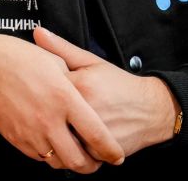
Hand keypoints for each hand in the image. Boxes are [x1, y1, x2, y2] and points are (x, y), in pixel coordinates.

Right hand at [0, 31, 123, 172]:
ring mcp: (31, 132)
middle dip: (91, 166)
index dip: (110, 150)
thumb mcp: (53, 60)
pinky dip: (49, 155)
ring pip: (57, 162)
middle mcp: (49, 120)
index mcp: (64, 98)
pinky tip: (52, 144)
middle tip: (97, 162)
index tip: (116, 155)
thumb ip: (73, 79)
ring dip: (69, 162)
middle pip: (77, 159)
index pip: (96, 135)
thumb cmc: (17, 57)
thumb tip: (82, 92)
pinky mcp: (16, 138)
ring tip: (75, 153)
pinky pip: (38, 156)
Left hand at [34, 26, 179, 157]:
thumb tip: (37, 32)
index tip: (37, 89)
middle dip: (43, 115)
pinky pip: (72, 155)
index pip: (42, 87)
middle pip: (47, 116)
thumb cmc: (118, 84)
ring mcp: (92, 133)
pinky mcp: (98, 152)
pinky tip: (70, 140)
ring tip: (56, 127)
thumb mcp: (91, 62)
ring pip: (58, 139)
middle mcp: (84, 109)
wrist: (150, 109)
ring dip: (54, 135)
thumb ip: (61, 49)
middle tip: (43, 111)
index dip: (37, 89)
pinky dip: (68, 150)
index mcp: (79, 84)